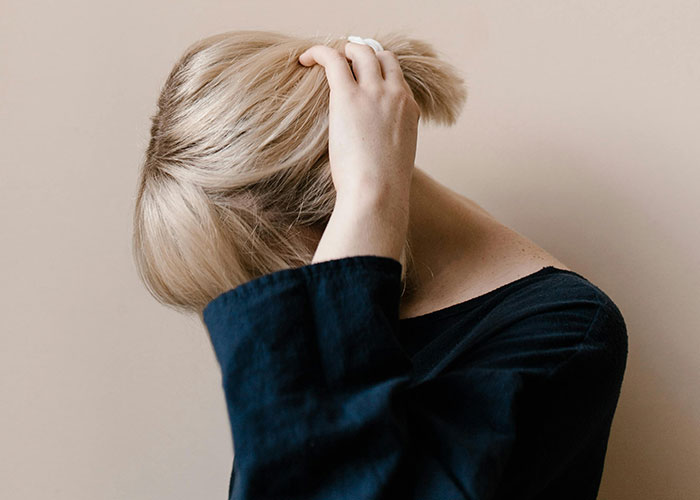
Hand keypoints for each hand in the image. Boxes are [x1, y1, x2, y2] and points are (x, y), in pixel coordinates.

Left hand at [298, 41, 419, 201]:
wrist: (378, 192)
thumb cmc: (383, 188)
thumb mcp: (395, 160)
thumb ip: (388, 145)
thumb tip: (372, 151)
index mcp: (410, 110)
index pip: (396, 78)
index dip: (378, 73)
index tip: (361, 78)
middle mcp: (396, 94)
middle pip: (381, 57)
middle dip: (362, 54)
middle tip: (343, 61)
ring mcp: (374, 92)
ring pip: (360, 52)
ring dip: (343, 50)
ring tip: (323, 58)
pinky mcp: (348, 96)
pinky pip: (333, 59)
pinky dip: (319, 52)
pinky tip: (306, 59)